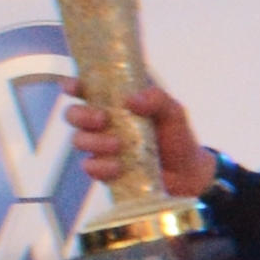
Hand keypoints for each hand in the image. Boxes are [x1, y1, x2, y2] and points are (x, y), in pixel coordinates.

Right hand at [62, 84, 215, 200]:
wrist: (187, 174)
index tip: (72, 87)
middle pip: (72, 114)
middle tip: (102, 119)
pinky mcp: (103, 169)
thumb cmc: (177, 136)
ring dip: (94, 141)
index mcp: (116, 102)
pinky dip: (100, 166)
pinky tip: (118, 167)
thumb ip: (157, 99)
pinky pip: (89, 166)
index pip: (86, 89)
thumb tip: (131, 100)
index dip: (73, 85)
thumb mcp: (173, 112)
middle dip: (81, 115)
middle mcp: (104, 123)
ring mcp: (101, 146)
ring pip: (78, 140)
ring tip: (118, 145)